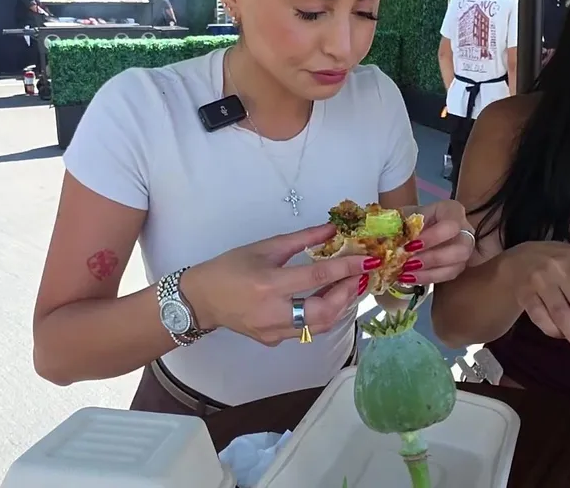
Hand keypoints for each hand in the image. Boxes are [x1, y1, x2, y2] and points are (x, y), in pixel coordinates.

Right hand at [180, 223, 377, 346]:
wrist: (201, 299)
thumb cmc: (230, 268)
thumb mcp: (264, 248)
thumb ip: (302, 239)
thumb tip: (332, 229)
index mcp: (270, 285)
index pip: (318, 277)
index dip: (347, 268)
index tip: (368, 260)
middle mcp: (274, 313)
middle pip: (324, 311)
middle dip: (347, 294)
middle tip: (359, 277)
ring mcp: (274, 331)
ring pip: (319, 326)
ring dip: (339, 307)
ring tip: (348, 287)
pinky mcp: (273, 340)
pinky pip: (306, 331)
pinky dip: (322, 316)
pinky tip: (327, 300)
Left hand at [397, 200, 475, 285]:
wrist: (413, 227)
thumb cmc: (411, 219)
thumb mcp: (404, 215)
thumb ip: (399, 224)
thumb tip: (388, 234)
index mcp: (452, 211)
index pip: (451, 224)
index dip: (434, 237)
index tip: (411, 245)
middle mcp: (464, 230)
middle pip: (462, 248)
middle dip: (434, 258)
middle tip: (409, 262)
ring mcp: (463, 250)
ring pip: (456, 266)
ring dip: (430, 272)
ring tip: (406, 273)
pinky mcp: (456, 265)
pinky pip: (447, 276)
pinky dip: (427, 278)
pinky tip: (409, 278)